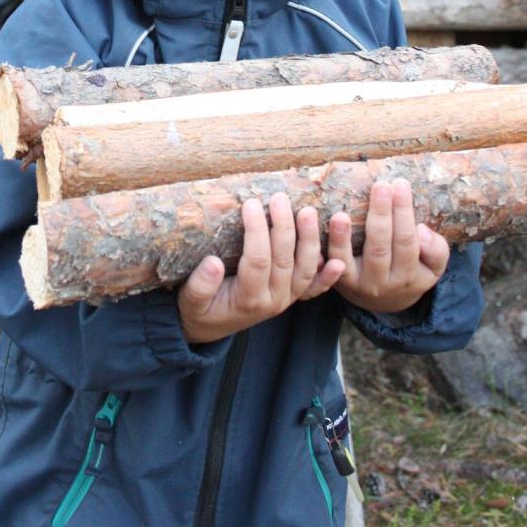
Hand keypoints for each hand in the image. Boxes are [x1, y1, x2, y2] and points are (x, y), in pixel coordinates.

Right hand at [178, 194, 345, 344]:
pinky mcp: (292, 296)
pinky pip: (314, 288)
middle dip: (284, 227)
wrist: (208, 328)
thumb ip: (199, 286)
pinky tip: (337, 260)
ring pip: (304, 269)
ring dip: (310, 240)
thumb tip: (212, 263)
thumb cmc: (197, 309)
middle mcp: (272, 301)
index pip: (257, 260)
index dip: (256, 231)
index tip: (250, 204)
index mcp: (247, 299)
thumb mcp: (189, 302)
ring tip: (309, 211)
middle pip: (285, 260)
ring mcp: (286, 299)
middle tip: (280, 198)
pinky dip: (328, 276)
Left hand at [329, 178, 448, 313]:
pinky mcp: (339, 281)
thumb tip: (422, 230)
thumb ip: (436, 250)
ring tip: (341, 214)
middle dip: (381, 214)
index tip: (400, 184)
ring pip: (350, 259)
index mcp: (409, 276)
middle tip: (380, 185)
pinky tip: (325, 229)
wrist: (386, 302)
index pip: (407, 241)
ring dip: (343, 236)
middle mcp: (383, 282)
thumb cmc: (411, 272)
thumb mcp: (432, 267)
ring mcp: (358, 283)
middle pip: (380, 246)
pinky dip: (328, 248)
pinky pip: (331, 264)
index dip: (404, 213)